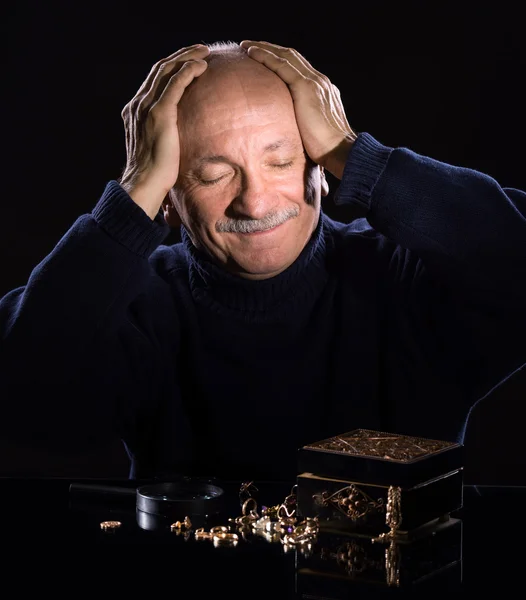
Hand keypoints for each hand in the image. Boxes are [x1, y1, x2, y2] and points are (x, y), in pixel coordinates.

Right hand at [119, 44, 209, 218]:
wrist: (145, 183)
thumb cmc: (155, 173)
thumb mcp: (158, 147)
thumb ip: (165, 134)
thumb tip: (181, 136)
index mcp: (136, 110)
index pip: (155, 80)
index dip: (172, 67)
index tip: (189, 61)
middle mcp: (138, 104)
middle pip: (160, 69)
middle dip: (181, 55)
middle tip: (200, 49)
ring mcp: (146, 107)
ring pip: (167, 71)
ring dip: (187, 57)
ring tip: (204, 52)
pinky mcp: (159, 114)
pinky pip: (175, 84)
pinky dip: (188, 71)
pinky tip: (201, 66)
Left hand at [240, 40, 355, 179]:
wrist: (340, 150)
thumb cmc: (327, 150)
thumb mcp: (314, 132)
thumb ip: (303, 125)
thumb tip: (289, 136)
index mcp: (323, 90)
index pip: (299, 68)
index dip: (281, 60)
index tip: (264, 58)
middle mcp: (319, 81)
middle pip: (292, 57)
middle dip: (271, 49)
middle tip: (251, 47)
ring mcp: (314, 81)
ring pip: (285, 56)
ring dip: (264, 48)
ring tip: (246, 46)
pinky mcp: (305, 87)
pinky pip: (281, 66)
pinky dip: (265, 57)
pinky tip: (251, 53)